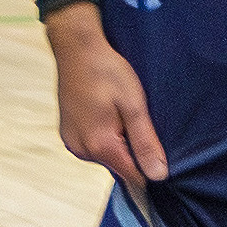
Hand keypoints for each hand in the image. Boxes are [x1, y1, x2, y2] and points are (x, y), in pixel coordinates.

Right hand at [45, 4, 167, 186]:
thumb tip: (159, 176)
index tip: (158, 148)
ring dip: (119, 143)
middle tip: (139, 120)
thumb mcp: (134, 105)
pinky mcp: (67, 134)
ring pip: (106, 156)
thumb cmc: (107, 72)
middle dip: (134, 151)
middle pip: (119, 167)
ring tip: (122, 113)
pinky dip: (104, 136)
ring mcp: (72, 143)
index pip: (133, 177)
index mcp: (100, 146)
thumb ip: (145, 143)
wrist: (76, 48)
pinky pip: (93, 146)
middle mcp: (82, 150)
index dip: (150, 170)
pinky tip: (108, 113)